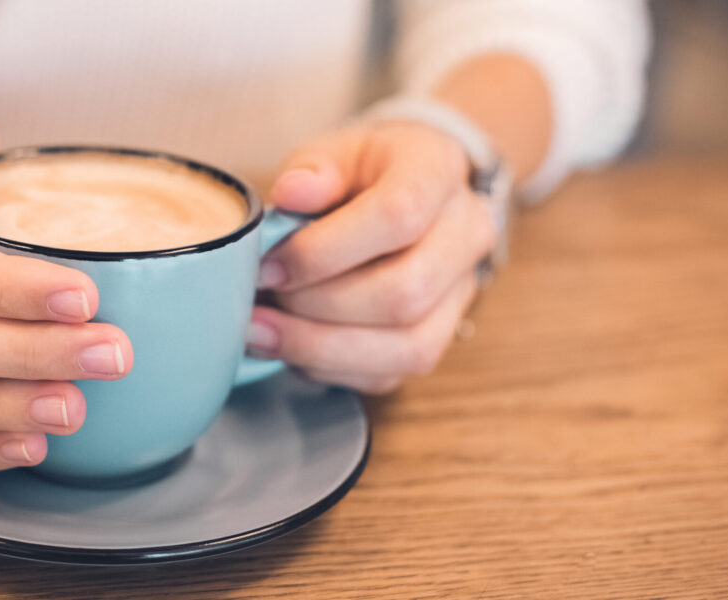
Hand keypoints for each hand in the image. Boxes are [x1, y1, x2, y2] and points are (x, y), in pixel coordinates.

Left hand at [248, 122, 496, 393]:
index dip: (325, 250)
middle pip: (405, 292)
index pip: (399, 215)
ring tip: (261, 332)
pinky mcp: (437, 337)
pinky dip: (330, 368)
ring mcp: (459, 293)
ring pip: (407, 346)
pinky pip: (390, 373)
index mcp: (439, 171)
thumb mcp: (335, 151)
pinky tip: (290, 347)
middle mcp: (465, 235)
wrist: (405, 190)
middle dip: (317, 304)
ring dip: (321, 347)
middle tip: (262, 297)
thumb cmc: (362, 172)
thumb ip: (313, 169)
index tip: (269, 264)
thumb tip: (291, 194)